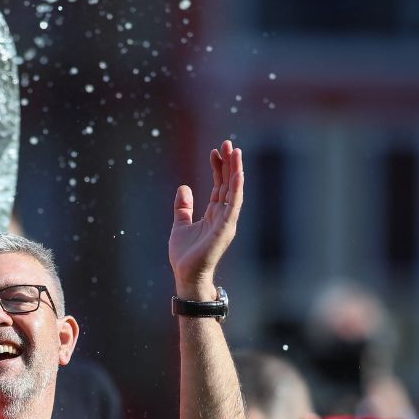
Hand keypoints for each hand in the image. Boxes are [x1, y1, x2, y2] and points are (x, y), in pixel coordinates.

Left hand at [169, 140, 243, 299]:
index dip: (218, 168)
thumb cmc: (186, 255)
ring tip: (235, 152)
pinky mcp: (226, 229)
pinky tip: (238, 174)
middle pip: (229, 184)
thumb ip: (183, 208)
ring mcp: (227, 222)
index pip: (220, 186)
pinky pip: (234, 205)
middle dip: (229, 164)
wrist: (186, 275)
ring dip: (236, 171)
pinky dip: (237, 189)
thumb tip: (184, 188)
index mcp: (214, 214)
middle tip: (228, 143)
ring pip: (234, 191)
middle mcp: (224, 216)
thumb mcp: (180, 225)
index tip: (215, 151)